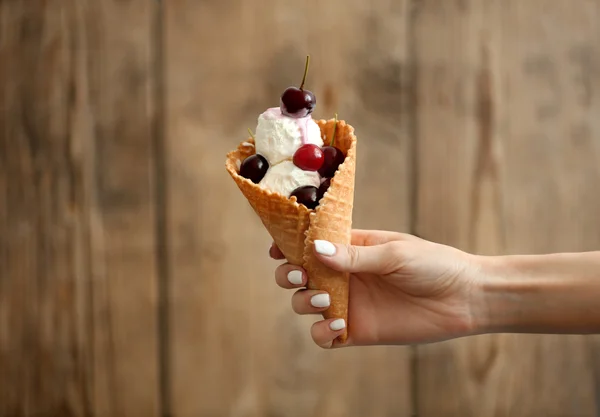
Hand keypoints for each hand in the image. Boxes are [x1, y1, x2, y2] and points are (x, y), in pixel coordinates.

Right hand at [270, 229, 484, 348]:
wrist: (465, 298)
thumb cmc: (433, 265)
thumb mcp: (394, 254)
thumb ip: (353, 256)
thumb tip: (315, 249)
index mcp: (351, 248)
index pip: (311, 244)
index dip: (289, 245)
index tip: (277, 247)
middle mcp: (344, 275)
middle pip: (299, 274)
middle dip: (288, 274)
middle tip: (300, 274)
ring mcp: (349, 303)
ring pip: (305, 303)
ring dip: (305, 301)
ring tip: (328, 298)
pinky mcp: (357, 331)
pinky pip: (325, 336)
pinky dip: (322, 332)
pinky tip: (340, 325)